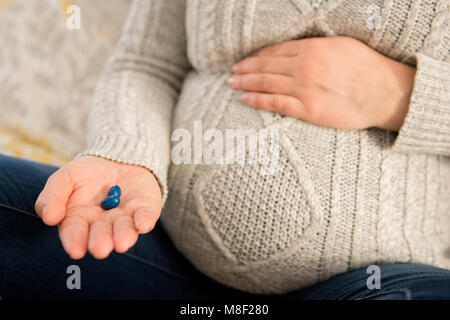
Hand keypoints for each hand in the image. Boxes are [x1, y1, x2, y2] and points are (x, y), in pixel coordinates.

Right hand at [35, 155, 161, 258]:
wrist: (117, 157)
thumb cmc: (87, 173)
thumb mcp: (64, 178)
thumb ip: (53, 196)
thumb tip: (49, 218)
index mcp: (79, 221)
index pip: (75, 233)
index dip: (75, 241)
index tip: (75, 250)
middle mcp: (104, 225)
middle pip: (102, 236)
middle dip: (100, 242)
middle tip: (100, 248)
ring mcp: (126, 218)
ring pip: (125, 231)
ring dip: (123, 236)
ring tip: (121, 243)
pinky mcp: (145, 209)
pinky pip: (146, 216)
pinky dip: (145, 221)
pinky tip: (143, 225)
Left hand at [229, 36, 415, 130]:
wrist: (386, 93)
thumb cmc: (367, 68)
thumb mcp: (342, 46)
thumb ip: (317, 47)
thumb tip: (299, 48)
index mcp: (312, 48)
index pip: (275, 51)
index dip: (257, 56)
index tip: (246, 60)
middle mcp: (304, 66)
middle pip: (266, 66)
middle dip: (245, 69)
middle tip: (232, 72)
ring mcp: (304, 88)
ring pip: (266, 83)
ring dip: (246, 83)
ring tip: (232, 84)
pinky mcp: (308, 109)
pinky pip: (275, 103)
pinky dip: (258, 100)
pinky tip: (245, 99)